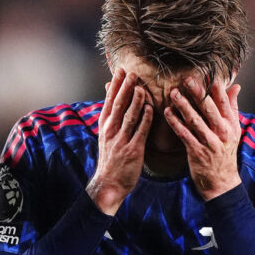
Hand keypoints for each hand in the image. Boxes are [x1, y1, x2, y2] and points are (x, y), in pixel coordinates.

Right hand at [87, 68, 152, 214]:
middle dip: (125, 88)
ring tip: (141, 87)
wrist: (109, 183)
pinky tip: (150, 108)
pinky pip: (140, 131)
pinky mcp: (133, 150)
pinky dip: (145, 119)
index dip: (115, 85)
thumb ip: (111, 117)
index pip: (110, 101)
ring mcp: (121, 140)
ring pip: (129, 116)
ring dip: (136, 101)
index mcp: (105, 125)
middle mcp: (111, 130)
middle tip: (132, 73)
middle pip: (119, 105)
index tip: (120, 70)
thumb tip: (110, 99)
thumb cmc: (110, 159)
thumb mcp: (106, 136)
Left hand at [163, 77, 241, 200]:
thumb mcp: (233, 130)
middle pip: (209, 108)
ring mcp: (209, 142)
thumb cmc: (225, 152)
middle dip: (197, 93)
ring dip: (183, 105)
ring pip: (195, 120)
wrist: (221, 182)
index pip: (224, 102)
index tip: (206, 73)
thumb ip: (232, 107)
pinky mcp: (197, 152)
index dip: (215, 87)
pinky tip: (168, 113)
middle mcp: (222, 132)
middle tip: (186, 79)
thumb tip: (236, 86)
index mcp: (231, 124)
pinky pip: (184, 134)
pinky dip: (175, 122)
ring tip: (173, 93)